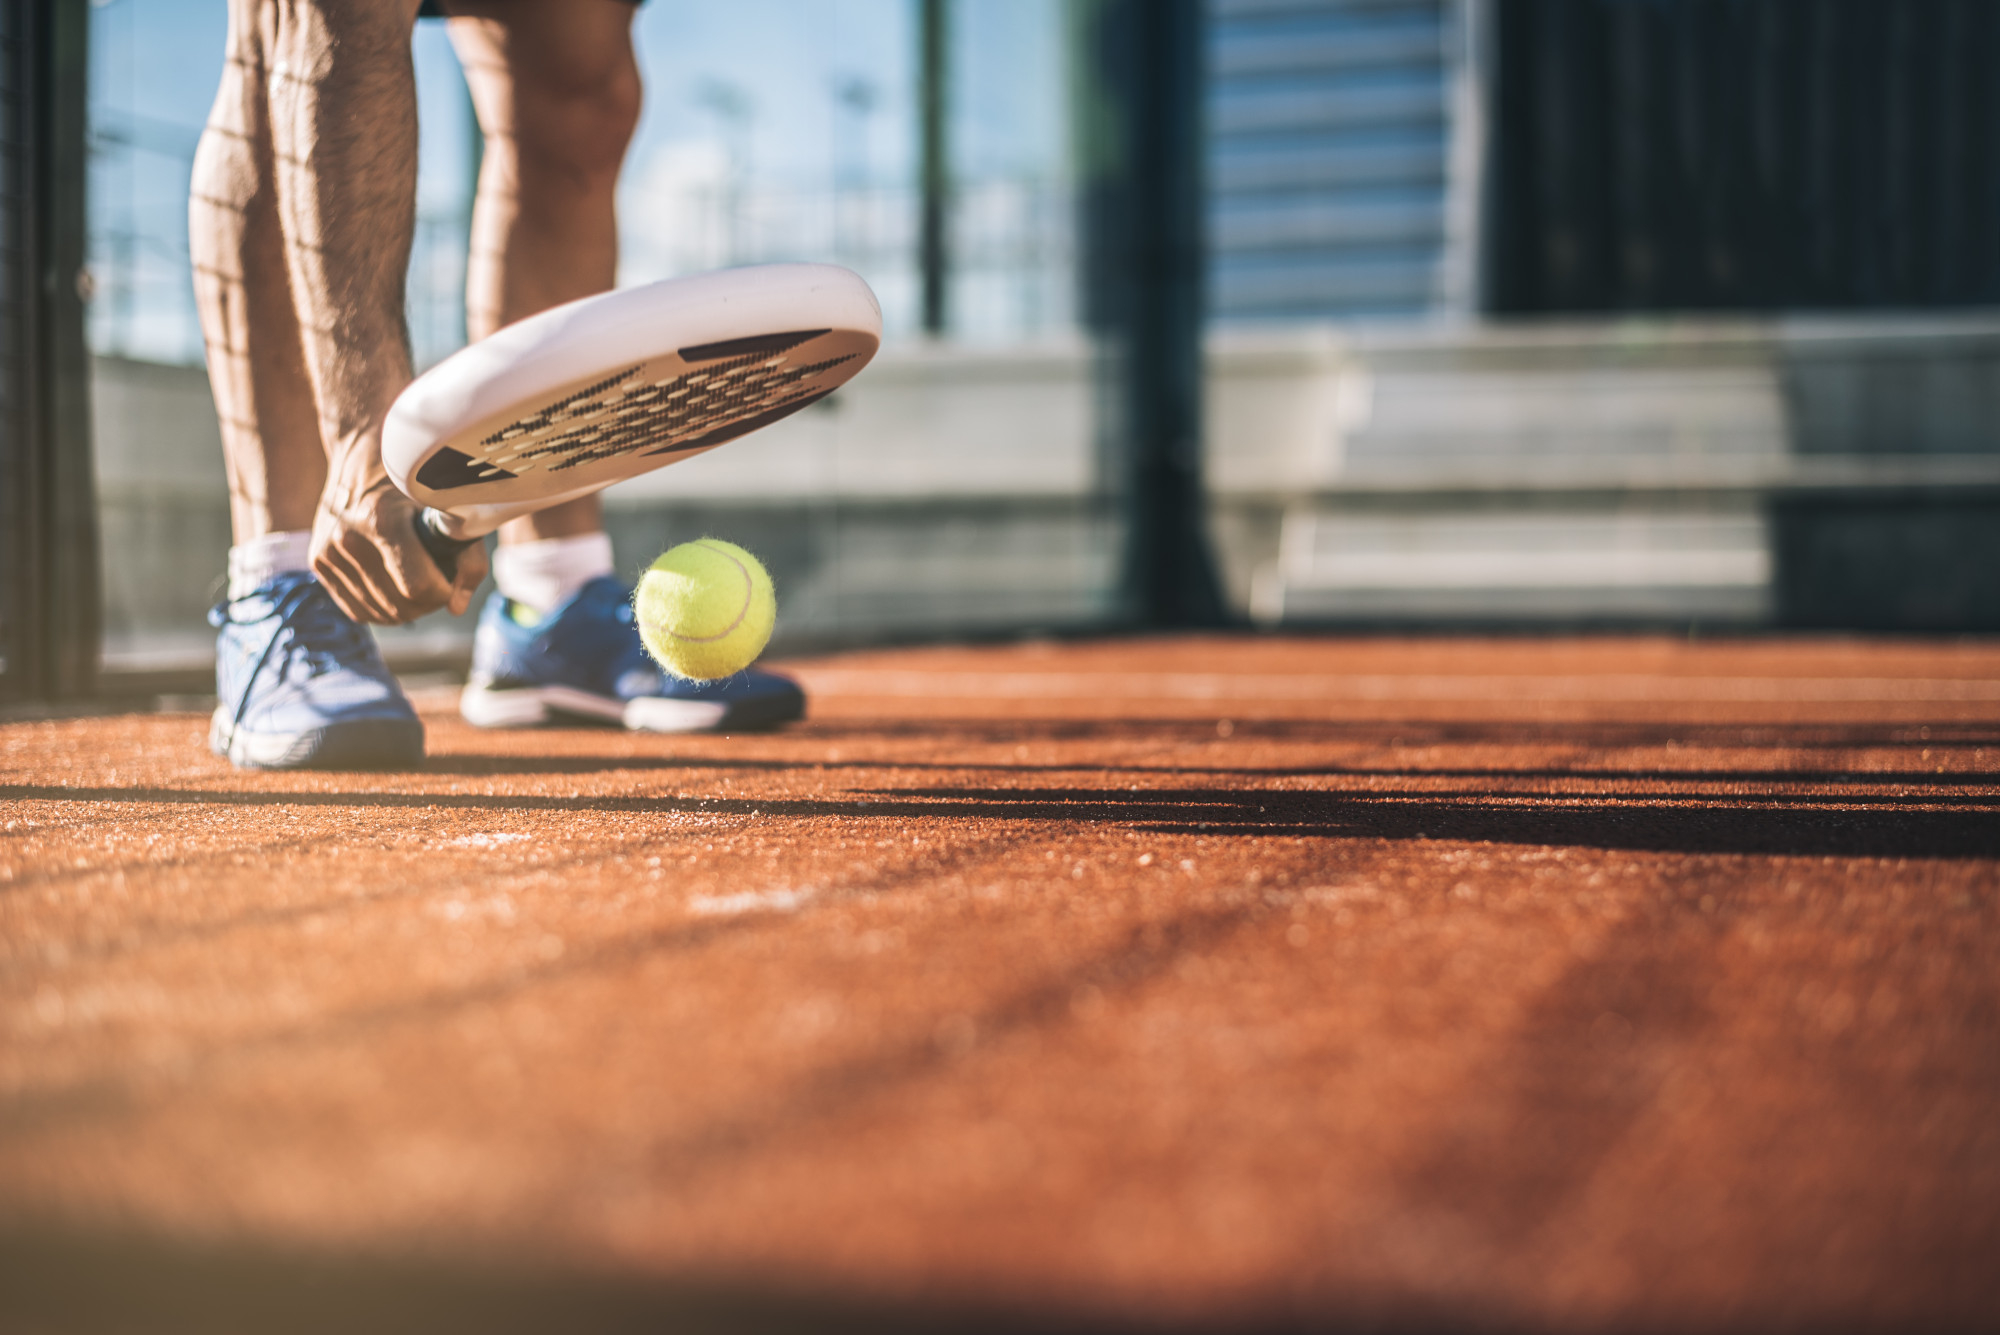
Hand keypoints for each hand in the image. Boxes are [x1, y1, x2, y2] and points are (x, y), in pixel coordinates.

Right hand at [311, 451, 487, 623]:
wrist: (360, 456)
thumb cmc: (413, 481)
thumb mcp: (447, 508)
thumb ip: (466, 558)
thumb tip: (457, 608)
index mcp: (381, 520)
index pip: (418, 586)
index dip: (444, 592)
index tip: (452, 581)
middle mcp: (348, 538)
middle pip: (399, 605)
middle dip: (429, 603)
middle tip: (440, 586)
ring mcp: (328, 552)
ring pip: (379, 613)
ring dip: (407, 609)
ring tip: (419, 585)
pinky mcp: (318, 562)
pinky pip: (357, 610)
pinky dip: (383, 609)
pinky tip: (397, 590)